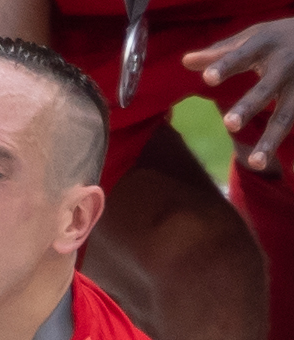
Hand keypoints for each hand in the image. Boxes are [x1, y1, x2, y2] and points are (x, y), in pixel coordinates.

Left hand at [184, 19, 293, 170]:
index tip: (207, 78)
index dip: (225, 66)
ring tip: (255, 163)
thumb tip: (185, 61)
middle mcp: (286, 65)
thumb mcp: (252, 37)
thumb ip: (220, 52)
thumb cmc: (278, 38)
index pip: (242, 55)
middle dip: (250, 106)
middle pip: (267, 89)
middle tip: (229, 124)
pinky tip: (291, 172)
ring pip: (287, 115)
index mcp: (266, 44)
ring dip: (272, 140)